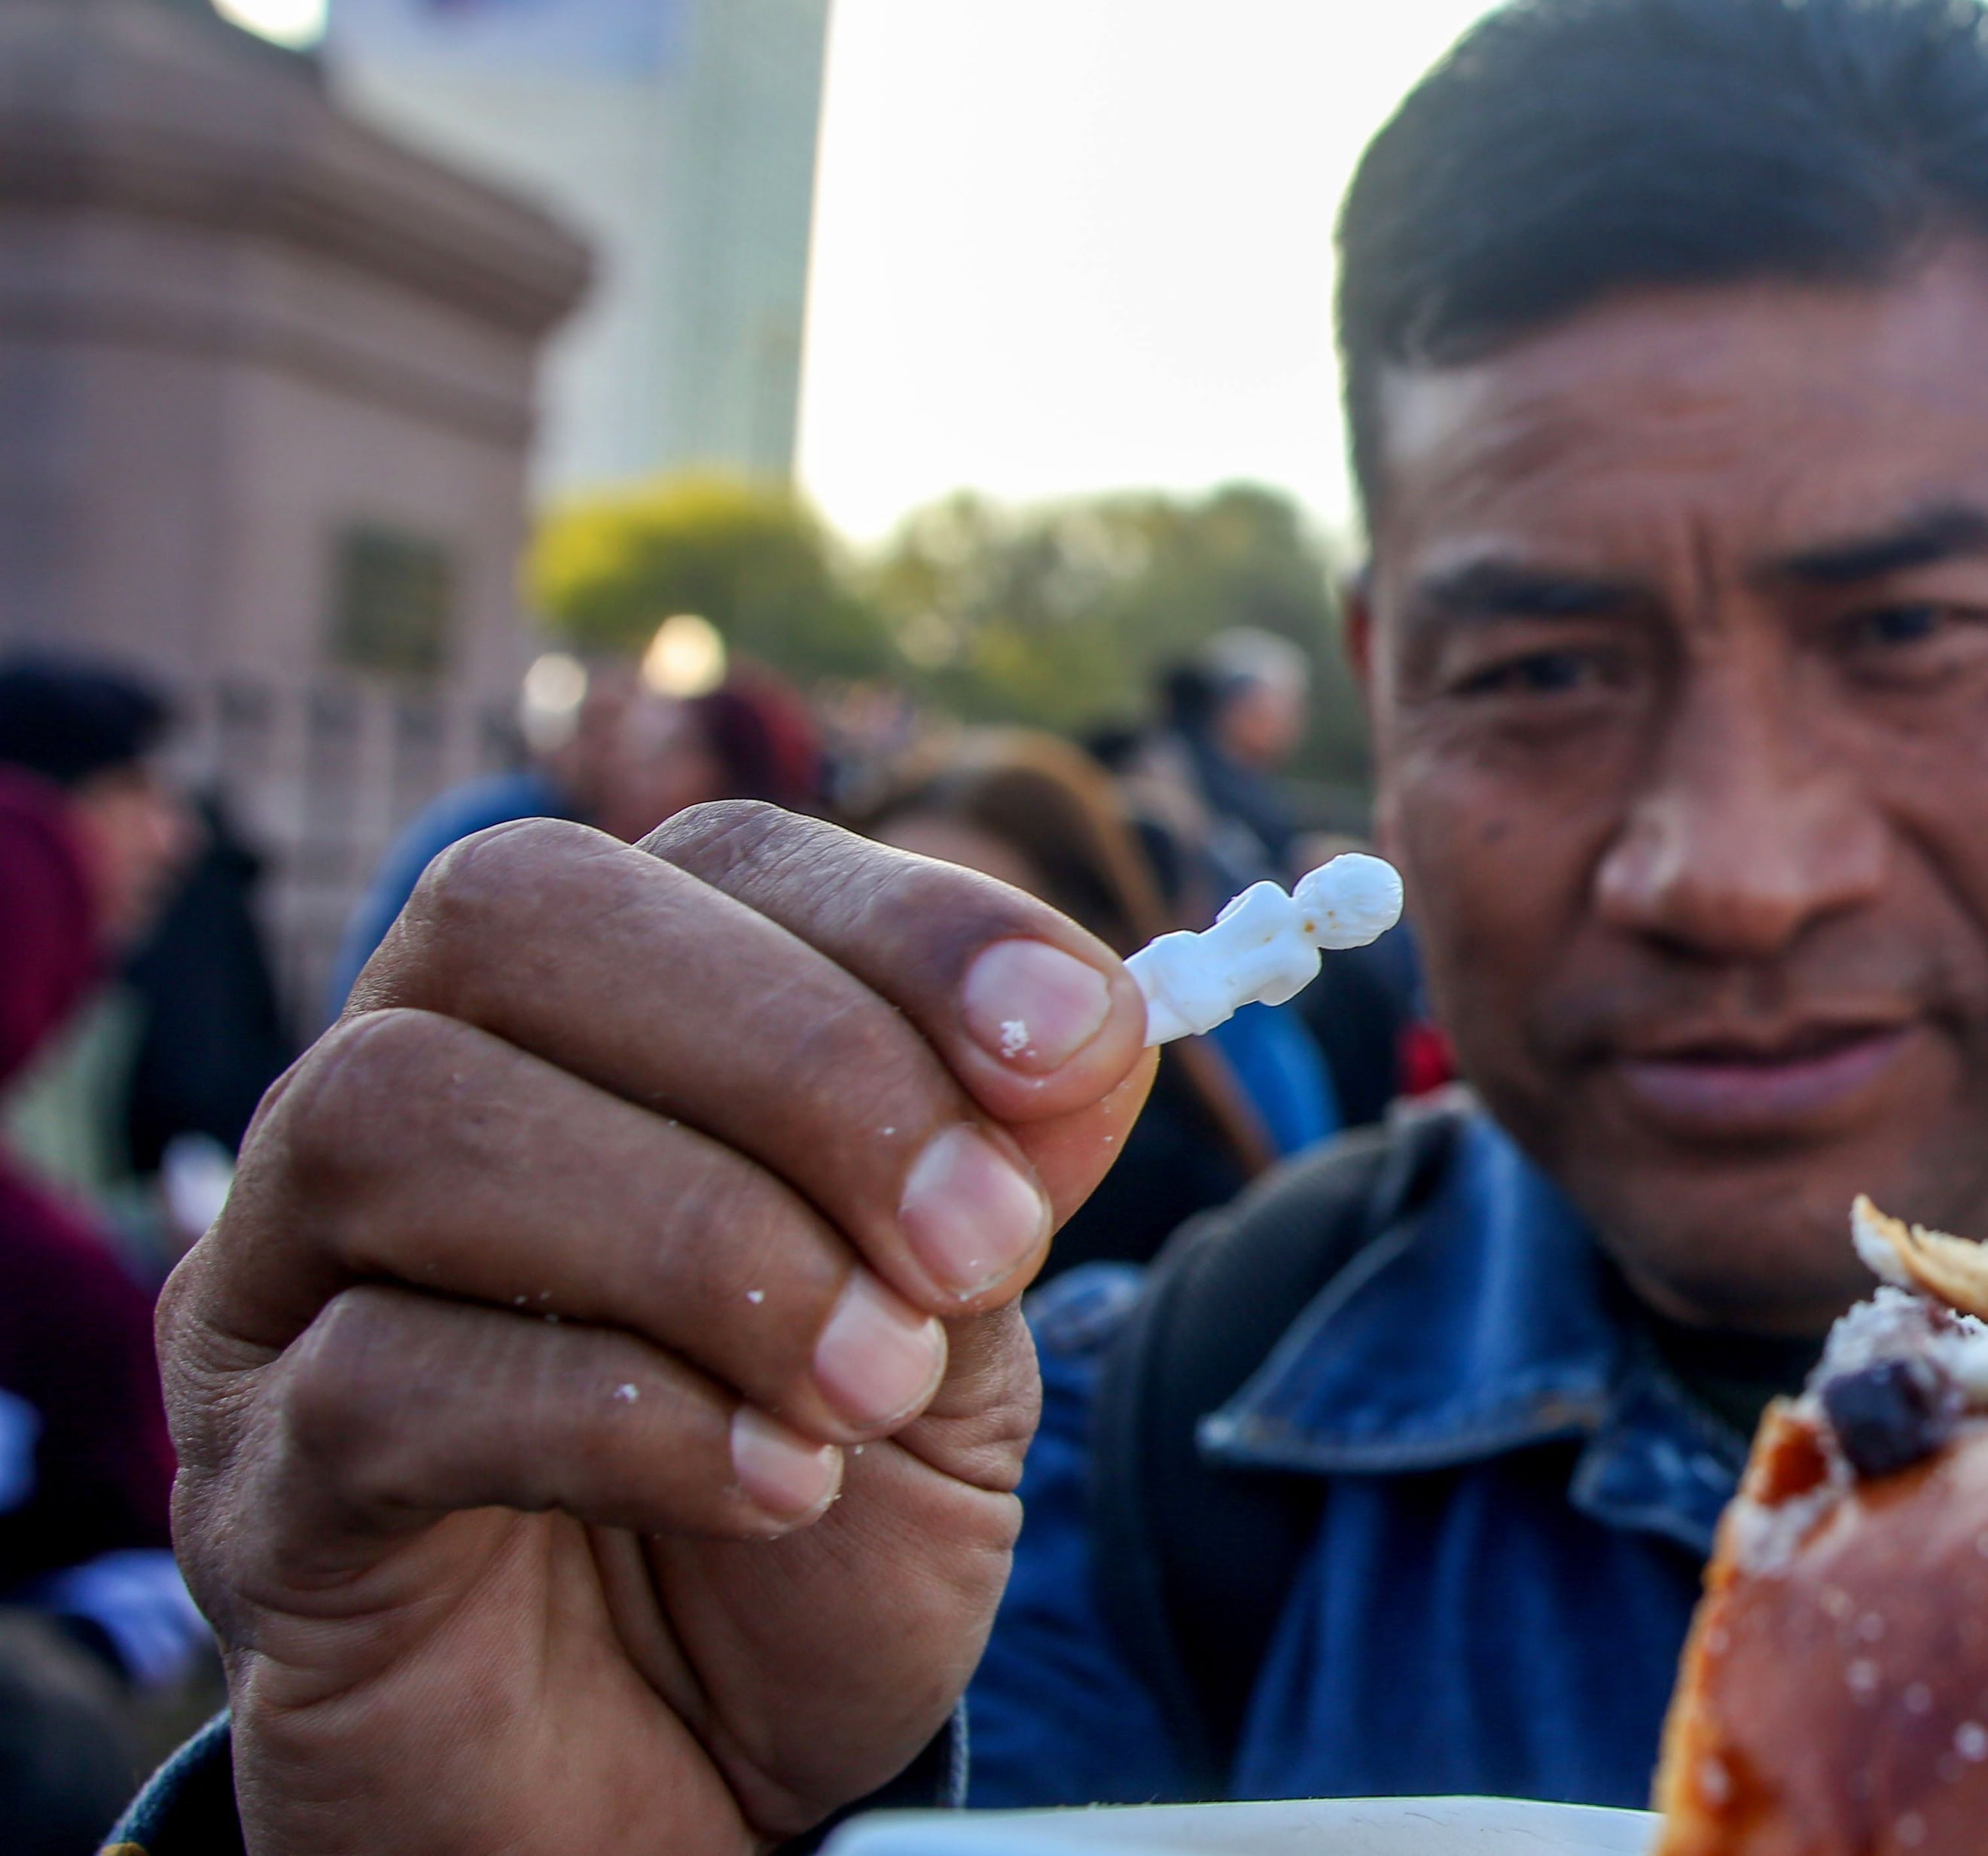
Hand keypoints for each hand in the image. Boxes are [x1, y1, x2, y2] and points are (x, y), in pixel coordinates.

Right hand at [163, 805, 1155, 1852]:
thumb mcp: (959, 1336)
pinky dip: (619, 1416)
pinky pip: (378, 1377)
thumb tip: (1090, 1023)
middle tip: (970, 1242)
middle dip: (795, 1058)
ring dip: (697, 1237)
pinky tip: (770, 1485)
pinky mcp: (261, 1493)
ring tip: (868, 1383)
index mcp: (593, 1028)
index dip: (908, 921)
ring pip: (406, 1116)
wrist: (695, 1790)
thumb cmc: (810, 1529)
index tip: (1076, 1047)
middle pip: (519, 917)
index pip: (714, 860)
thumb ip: (1002, 1173)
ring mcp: (290, 1290)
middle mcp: (403, 1104)